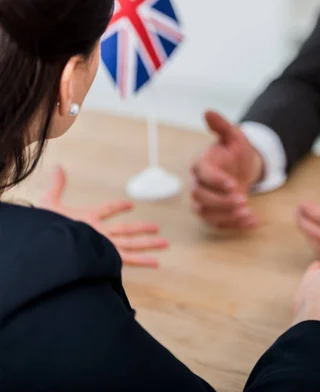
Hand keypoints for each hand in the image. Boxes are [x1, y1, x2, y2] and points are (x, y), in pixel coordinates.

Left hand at [39, 167, 167, 267]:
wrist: (44, 246)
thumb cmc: (43, 227)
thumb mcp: (49, 202)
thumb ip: (57, 186)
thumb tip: (58, 167)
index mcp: (88, 219)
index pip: (107, 210)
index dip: (118, 207)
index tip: (130, 205)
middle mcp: (99, 234)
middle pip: (127, 230)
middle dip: (143, 228)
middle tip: (159, 229)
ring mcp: (104, 244)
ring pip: (132, 243)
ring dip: (149, 243)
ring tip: (166, 244)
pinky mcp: (105, 255)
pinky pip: (127, 258)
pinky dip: (142, 260)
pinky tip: (155, 262)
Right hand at [190, 110, 263, 228]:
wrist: (241, 167)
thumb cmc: (235, 151)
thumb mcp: (234, 136)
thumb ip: (222, 125)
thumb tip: (208, 112)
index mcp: (201, 165)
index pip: (203, 174)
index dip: (216, 181)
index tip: (233, 184)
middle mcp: (198, 184)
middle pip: (201, 197)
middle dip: (222, 202)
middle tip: (243, 200)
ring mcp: (204, 201)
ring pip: (207, 214)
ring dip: (227, 217)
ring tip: (248, 214)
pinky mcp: (213, 214)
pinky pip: (218, 224)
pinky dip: (235, 226)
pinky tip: (253, 222)